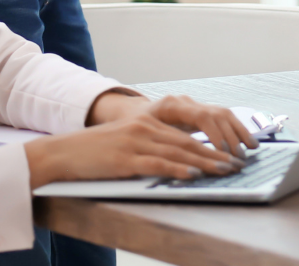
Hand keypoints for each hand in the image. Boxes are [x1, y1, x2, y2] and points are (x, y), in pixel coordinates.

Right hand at [23, 110, 243, 189]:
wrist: (63, 153)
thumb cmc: (93, 153)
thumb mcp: (125, 144)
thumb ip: (149, 148)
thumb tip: (175, 162)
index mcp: (147, 123)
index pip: (185, 136)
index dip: (209, 146)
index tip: (228, 156)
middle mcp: (144, 128)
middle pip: (187, 143)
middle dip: (214, 155)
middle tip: (236, 165)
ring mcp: (135, 142)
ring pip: (177, 153)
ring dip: (204, 163)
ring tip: (223, 171)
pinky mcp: (125, 158)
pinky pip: (157, 164)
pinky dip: (177, 170)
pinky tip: (192, 175)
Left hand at [138, 94, 258, 156]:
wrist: (129, 113)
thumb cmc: (131, 126)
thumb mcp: (142, 134)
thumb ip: (163, 143)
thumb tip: (182, 159)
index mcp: (171, 105)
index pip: (201, 117)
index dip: (215, 135)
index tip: (223, 153)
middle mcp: (186, 101)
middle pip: (217, 114)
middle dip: (231, 136)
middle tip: (239, 157)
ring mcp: (194, 105)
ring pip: (223, 114)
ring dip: (239, 131)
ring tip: (251, 149)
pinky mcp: (200, 112)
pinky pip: (223, 118)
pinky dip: (236, 129)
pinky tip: (246, 142)